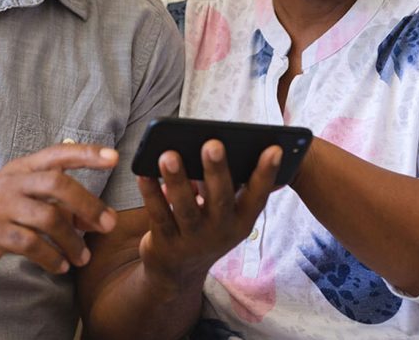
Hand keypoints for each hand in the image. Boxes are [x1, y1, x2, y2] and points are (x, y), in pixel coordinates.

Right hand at [0, 144, 119, 273]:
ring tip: (82, 257)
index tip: (114, 158)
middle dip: (88, 204)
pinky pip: (31, 245)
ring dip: (72, 241)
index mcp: (23, 168)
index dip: (87, 154)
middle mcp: (13, 182)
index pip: (59, 153)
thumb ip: (56, 201)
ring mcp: (1, 206)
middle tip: (108, 225)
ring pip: (48, 218)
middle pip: (59, 184)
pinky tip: (59, 266)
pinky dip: (51, 258)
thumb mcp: (20, 194)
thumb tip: (95, 217)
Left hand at [136, 140, 281, 291]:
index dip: (267, 174)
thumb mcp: (228, 216)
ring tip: (168, 155)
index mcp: (241, 221)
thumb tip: (233, 146)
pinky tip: (144, 174)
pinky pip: (158, 215)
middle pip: (220, 199)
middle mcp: (221, 232)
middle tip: (212, 144)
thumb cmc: (207, 228)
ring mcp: (193, 240)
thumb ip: (233, 187)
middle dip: (217, 171)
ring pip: (185, 208)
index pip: (258, 196)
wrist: (178, 273)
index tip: (274, 148)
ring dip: (177, 180)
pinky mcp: (166, 244)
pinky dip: (151, 194)